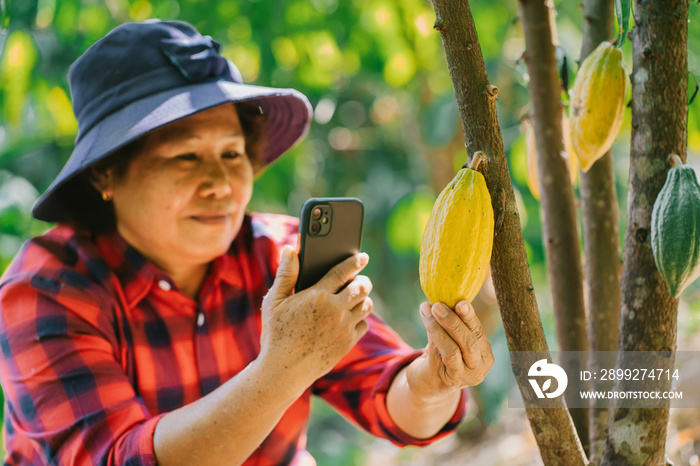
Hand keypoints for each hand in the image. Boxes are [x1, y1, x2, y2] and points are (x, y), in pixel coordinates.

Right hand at [258, 246, 372, 391]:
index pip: (343, 272)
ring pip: (367, 306)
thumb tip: (290, 249)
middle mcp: (335, 310)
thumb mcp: (274, 301)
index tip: (363, 256)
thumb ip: (285, 274)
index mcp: (317, 295)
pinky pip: (364, 325)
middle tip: (359, 280)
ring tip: (356, 297)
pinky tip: (351, 318)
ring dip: (363, 299)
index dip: (355, 262)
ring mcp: (343, 328)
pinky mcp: (347, 343)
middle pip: (362, 288)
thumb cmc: (275, 334)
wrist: (283, 371)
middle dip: (363, 281)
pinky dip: (360, 319)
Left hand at [406, 301, 493, 400]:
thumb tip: (444, 298)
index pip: (478, 333)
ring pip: (451, 349)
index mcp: (485, 356)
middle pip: (469, 342)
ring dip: (437, 326)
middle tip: (438, 305)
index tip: (461, 301)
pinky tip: (425, 318)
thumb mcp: (453, 340)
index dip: (470, 317)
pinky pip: (437, 355)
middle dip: (453, 321)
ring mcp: (461, 377)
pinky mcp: (443, 380)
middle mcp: (477, 369)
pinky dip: (430, 334)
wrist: (429, 386)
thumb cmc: (443, 356)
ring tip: (427, 309)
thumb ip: (453, 324)